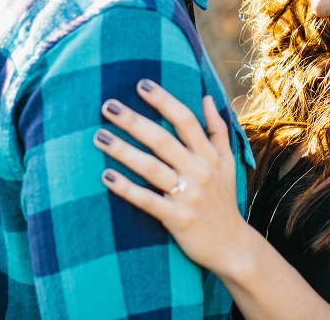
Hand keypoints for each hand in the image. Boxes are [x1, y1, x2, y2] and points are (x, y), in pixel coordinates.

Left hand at [94, 79, 251, 277]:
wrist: (231, 246)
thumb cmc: (223, 200)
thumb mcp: (227, 163)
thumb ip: (217, 130)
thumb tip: (206, 97)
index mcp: (209, 155)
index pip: (185, 120)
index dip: (164, 101)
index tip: (141, 84)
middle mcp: (200, 171)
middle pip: (163, 140)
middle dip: (134, 121)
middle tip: (107, 105)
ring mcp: (188, 195)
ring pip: (151, 168)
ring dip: (123, 151)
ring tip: (98, 136)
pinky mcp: (177, 218)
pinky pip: (147, 201)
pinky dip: (126, 188)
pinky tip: (106, 176)